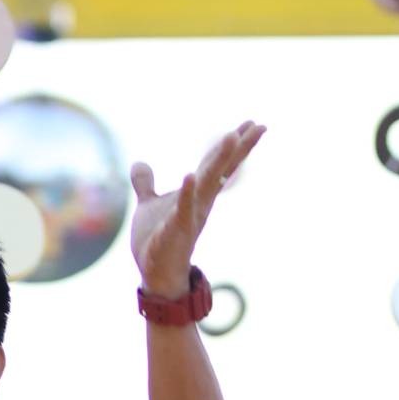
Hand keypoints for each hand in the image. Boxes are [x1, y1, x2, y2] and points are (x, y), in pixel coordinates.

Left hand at [129, 122, 263, 297]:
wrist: (155, 275)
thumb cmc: (156, 241)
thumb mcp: (149, 205)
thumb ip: (146, 185)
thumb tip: (139, 164)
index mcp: (197, 194)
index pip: (218, 165)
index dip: (235, 145)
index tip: (253, 124)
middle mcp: (200, 202)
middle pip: (221, 169)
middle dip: (239, 147)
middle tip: (258, 125)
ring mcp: (191, 215)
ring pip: (208, 183)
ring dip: (219, 159)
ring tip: (232, 136)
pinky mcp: (176, 229)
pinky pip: (184, 209)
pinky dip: (187, 192)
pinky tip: (190, 175)